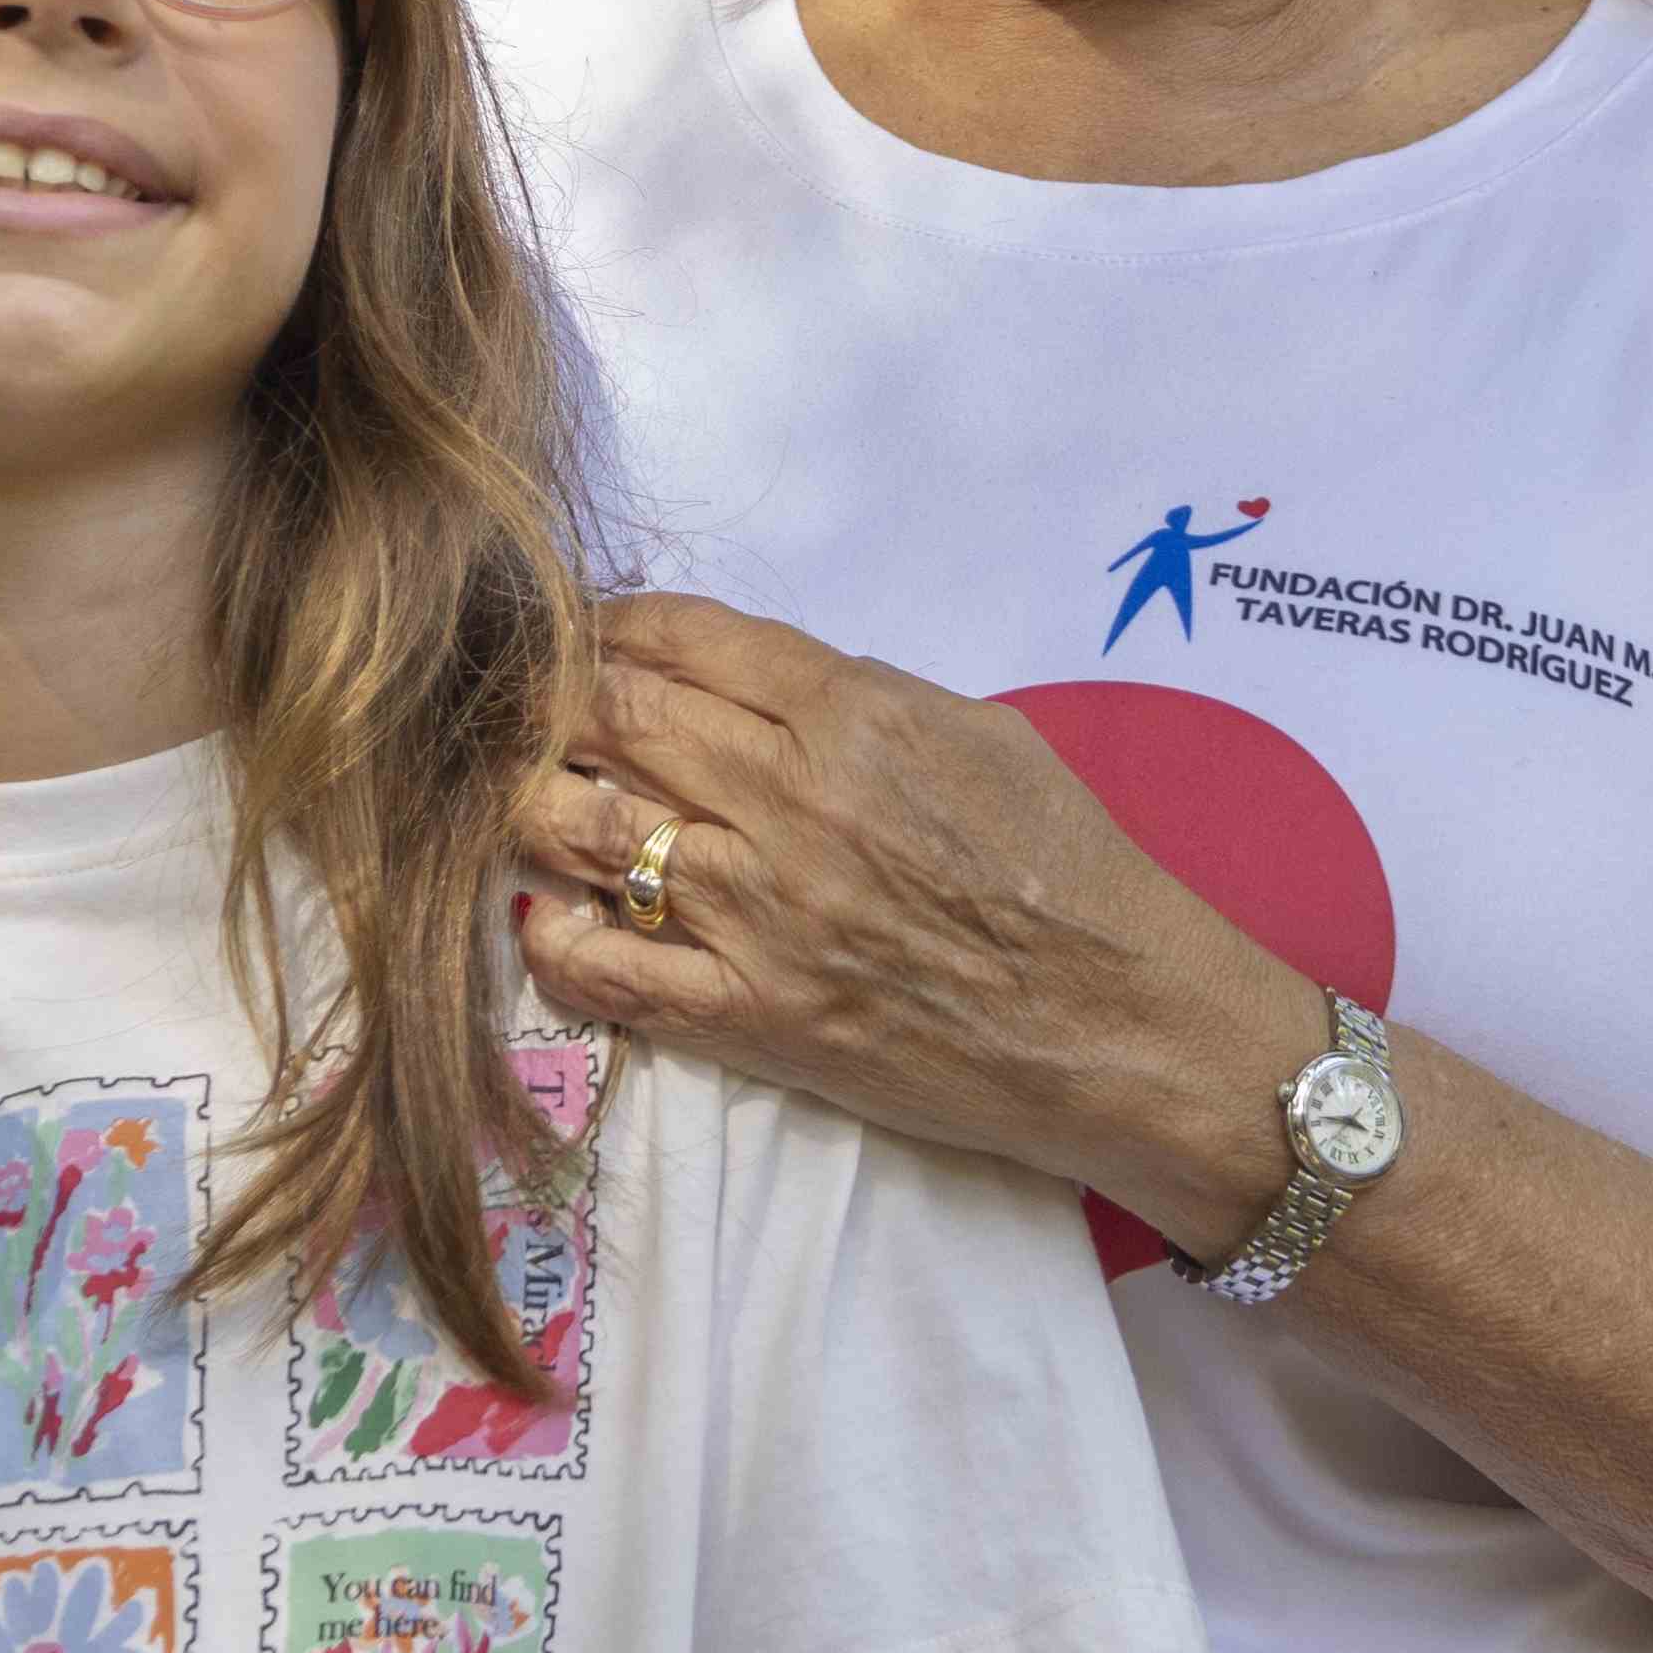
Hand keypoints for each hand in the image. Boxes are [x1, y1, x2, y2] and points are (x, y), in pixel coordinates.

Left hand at [504, 595, 1314, 1237]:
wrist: (1126, 1027)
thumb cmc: (1075, 872)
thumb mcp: (984, 734)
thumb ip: (863, 696)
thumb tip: (758, 684)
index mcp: (855, 716)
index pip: (682, 639)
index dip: (611, 625)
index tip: (586, 635)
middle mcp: (792, 803)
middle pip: (613, 718)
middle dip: (552, 702)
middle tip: (526, 709)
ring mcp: (763, 915)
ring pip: (586, 831)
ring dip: (535, 804)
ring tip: (526, 799)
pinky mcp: (755, 1017)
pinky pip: (610, 973)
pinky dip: (554, 941)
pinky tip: (543, 917)